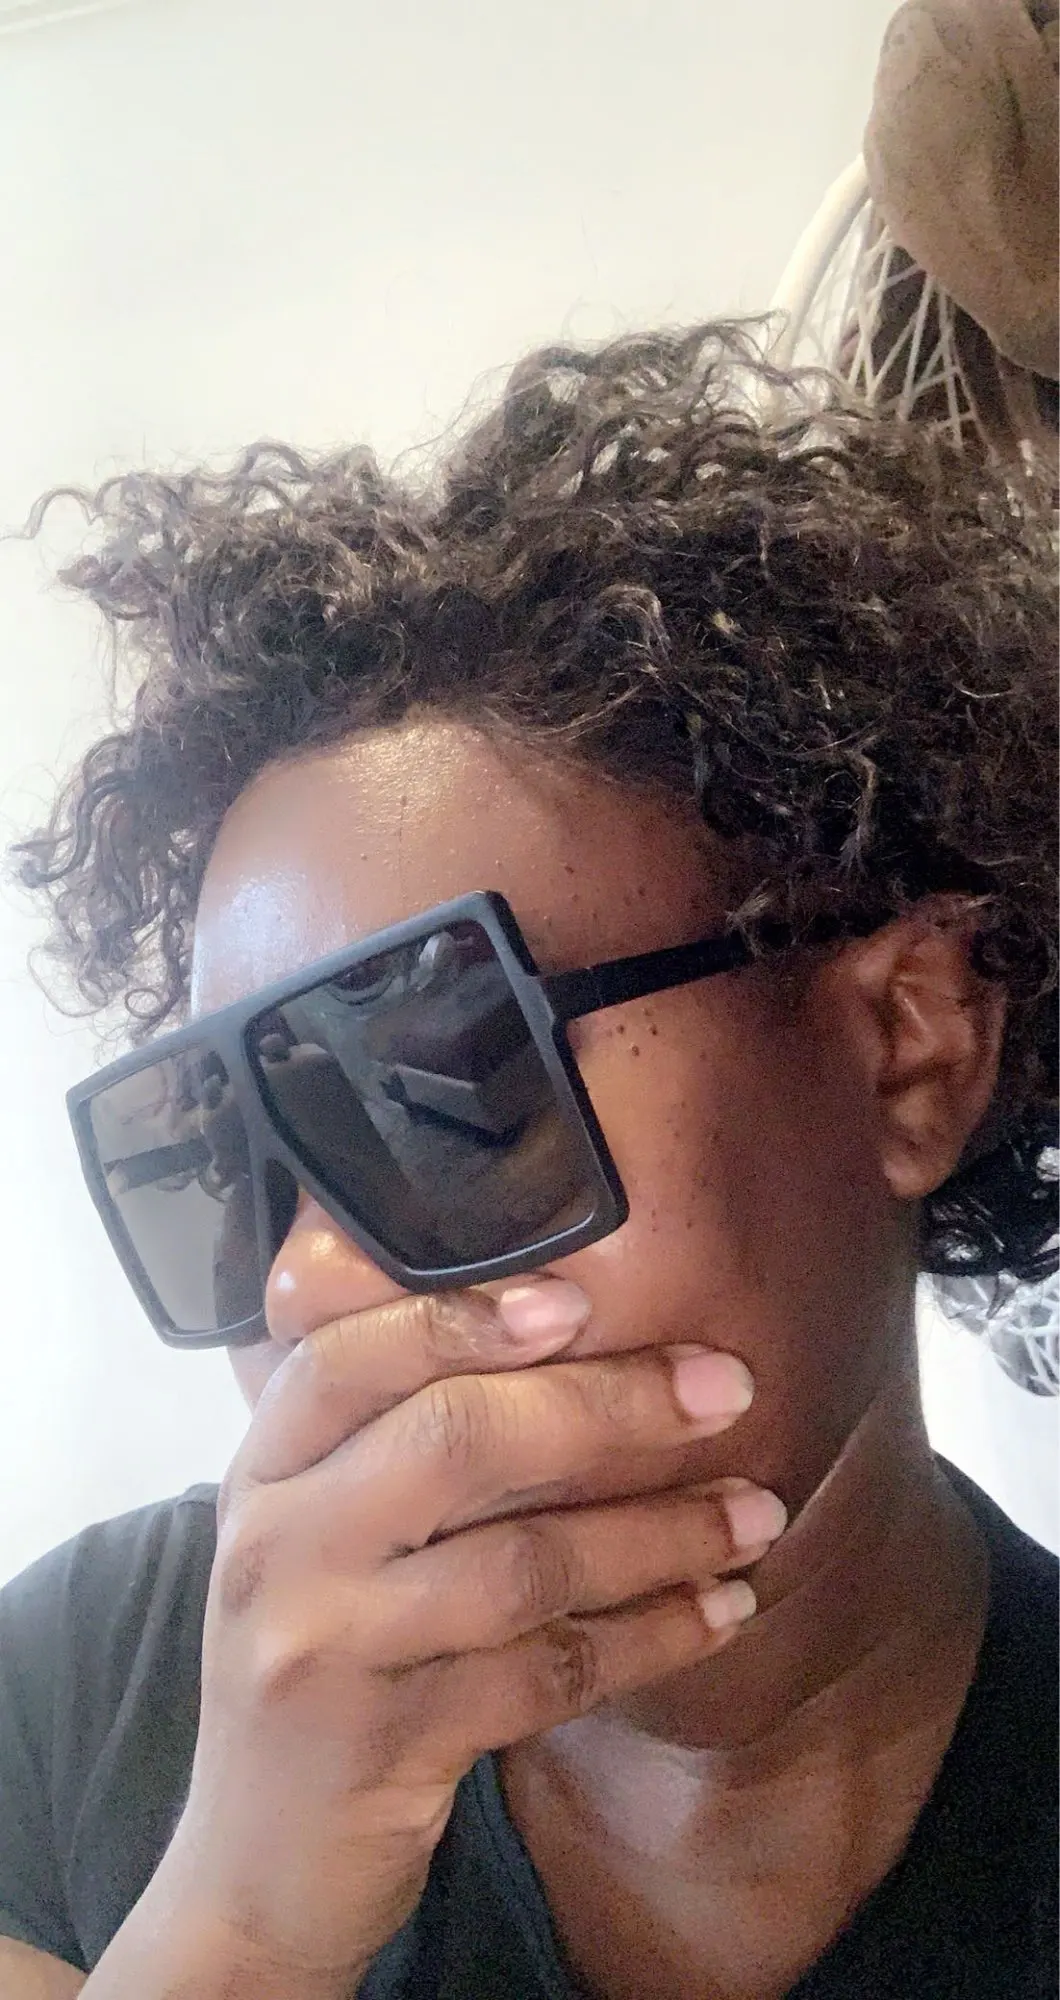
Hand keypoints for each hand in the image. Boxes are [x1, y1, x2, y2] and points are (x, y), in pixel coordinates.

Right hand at [161, 1283, 782, 1989]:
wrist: (256, 1869)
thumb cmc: (320, 1664)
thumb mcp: (318, 1540)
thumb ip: (393, 1443)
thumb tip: (560, 1326)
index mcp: (264, 1471)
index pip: (346, 1358)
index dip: (462, 1318)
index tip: (580, 1299)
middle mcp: (277, 1547)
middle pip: (454, 1441)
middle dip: (609, 1405)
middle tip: (727, 1387)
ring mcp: (324, 1652)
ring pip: (520, 1562)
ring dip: (659, 1530)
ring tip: (756, 1512)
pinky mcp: (384, 1751)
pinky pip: (546, 1674)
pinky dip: (650, 1635)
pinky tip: (719, 1611)